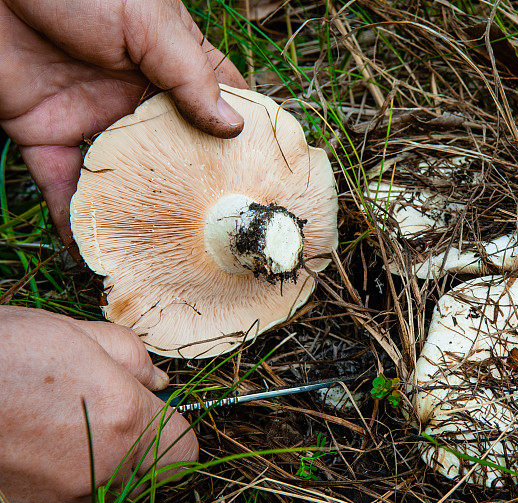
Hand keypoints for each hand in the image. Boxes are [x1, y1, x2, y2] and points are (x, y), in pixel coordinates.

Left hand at [0, 0, 247, 246]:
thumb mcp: (148, 21)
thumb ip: (189, 74)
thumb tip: (233, 127)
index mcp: (169, 64)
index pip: (219, 105)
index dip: (243, 138)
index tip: (264, 177)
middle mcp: (136, 98)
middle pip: (174, 154)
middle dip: (194, 192)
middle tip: (220, 234)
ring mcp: (92, 118)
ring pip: (122, 178)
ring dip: (138, 215)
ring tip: (163, 254)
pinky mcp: (43, 133)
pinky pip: (60, 184)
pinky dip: (73, 218)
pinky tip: (94, 250)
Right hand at [0, 306, 198, 502]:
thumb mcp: (75, 334)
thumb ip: (131, 359)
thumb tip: (155, 382)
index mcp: (123, 424)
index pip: (183, 451)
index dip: (170, 429)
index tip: (151, 412)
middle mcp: (97, 474)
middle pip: (141, 472)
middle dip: (128, 442)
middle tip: (91, 409)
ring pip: (97, 488)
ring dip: (84, 461)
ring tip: (43, 424)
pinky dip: (47, 479)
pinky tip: (20, 447)